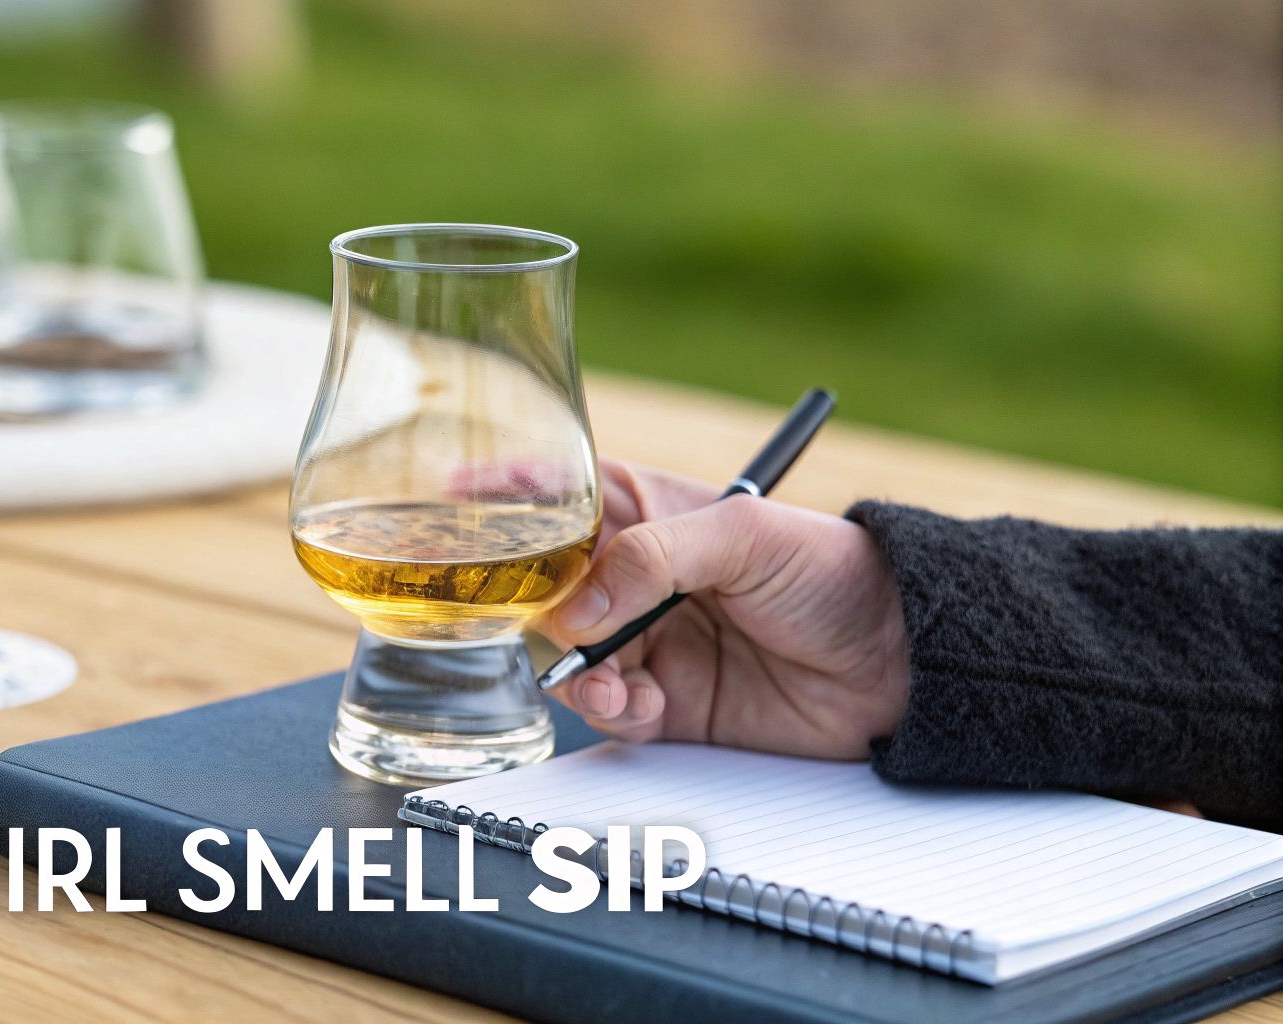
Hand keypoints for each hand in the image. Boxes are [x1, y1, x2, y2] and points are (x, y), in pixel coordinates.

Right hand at [541, 459, 910, 759]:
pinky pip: (610, 709)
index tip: (457, 499)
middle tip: (562, 628)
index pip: (561, 499)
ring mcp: (647, 641)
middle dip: (541, 612)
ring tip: (609, 684)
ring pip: (569, 657)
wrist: (901, 660)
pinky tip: (639, 705)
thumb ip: (653, 559)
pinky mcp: (668, 702)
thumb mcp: (743, 534)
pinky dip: (611, 711)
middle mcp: (636, 578)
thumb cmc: (833, 571)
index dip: (508, 499)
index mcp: (648, 514)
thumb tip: (579, 605)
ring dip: (577, 674)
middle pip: (549, 591)